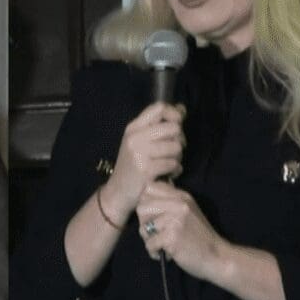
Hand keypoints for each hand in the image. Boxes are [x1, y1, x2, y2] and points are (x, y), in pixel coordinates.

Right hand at [102, 102, 185, 218]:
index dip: (174, 113)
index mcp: (133, 127)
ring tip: (169, 164)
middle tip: (174, 149)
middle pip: (173, 127)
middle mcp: (135, 137)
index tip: (179, 123)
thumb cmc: (133, 165)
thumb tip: (181, 108)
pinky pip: (173, 164)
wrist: (118, 191)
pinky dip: (175, 170)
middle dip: (180, 139)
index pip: (158, 108)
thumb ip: (159, 125)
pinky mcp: (146, 169)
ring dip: (178, 157)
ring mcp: (139, 153)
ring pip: (176, 147)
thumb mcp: (140, 141)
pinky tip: (168, 174)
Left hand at [136, 181, 227, 281]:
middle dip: (144, 223)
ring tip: (163, 245)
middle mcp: (178, 204)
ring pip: (143, 227)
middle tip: (156, 234)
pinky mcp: (172, 237)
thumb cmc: (199, 237)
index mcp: (181, 196)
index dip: (146, 202)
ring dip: (149, 240)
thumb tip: (143, 198)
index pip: (149, 188)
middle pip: (141, 207)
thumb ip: (170, 202)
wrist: (218, 257)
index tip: (154, 216)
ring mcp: (175, 220)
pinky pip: (150, 244)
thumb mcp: (188, 211)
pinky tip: (167, 254)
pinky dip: (155, 252)